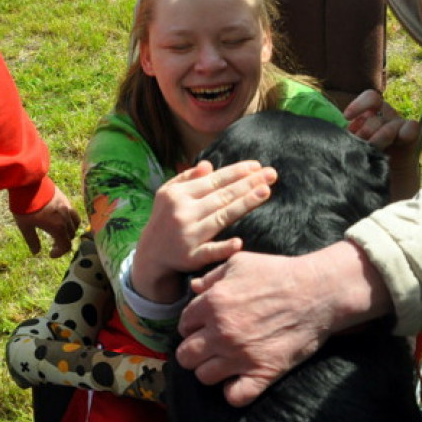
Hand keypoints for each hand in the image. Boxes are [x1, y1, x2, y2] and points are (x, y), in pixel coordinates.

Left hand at [13, 186, 80, 257]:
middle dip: (63, 242)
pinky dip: (70, 219)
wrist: (28, 184)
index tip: (50, 253)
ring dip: (69, 230)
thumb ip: (32, 240)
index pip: (66, 246)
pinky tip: (60, 217)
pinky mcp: (65, 199)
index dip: (59, 253)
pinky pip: (73, 212)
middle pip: (71, 235)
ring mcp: (67, 207)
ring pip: (75, 224)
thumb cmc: (25, 206)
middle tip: (52, 243)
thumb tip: (36, 252)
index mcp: (57, 228)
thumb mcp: (25, 226)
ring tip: (59, 230)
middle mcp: (66, 218)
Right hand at [131, 160, 275, 302]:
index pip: (214, 180)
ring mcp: (188, 235)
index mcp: (178, 194)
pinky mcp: (191, 257)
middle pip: (222, 196)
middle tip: (271, 174)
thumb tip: (209, 165)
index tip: (257, 165)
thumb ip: (187, 177)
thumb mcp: (168, 193)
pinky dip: (223, 247)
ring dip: (245, 204)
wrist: (150, 254)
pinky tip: (239, 242)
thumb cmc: (165, 218)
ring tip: (266, 191)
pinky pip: (210, 251)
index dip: (236, 172)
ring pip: (221, 217)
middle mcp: (183, 212)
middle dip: (248, 183)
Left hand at [176, 240, 390, 406]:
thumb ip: (211, 276)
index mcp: (212, 304)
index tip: (203, 327)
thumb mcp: (239, 263)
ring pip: (204, 377)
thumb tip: (193, 288)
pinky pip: (235, 397)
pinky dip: (233, 392)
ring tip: (223, 362)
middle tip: (209, 346)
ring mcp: (241, 355)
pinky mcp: (264, 372)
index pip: (183, 326)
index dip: (192, 326)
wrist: (318, 291)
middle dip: (193, 351)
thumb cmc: (278, 272)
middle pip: (185, 356)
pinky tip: (239, 379)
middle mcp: (221, 332)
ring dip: (210, 370)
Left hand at [344, 89, 420, 200]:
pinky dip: (406, 132)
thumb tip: (339, 134)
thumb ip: (349, 135)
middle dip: (365, 131)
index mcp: (372, 112)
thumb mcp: (353, 143)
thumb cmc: (363, 154)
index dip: (359, 105)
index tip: (347, 117)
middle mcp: (386, 115)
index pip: (370, 98)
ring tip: (373, 150)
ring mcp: (399, 125)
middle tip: (360, 143)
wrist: (385, 176)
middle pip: (375, 117)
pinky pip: (411, 128)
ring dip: (380, 138)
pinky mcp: (410, 138)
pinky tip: (400, 138)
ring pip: (390, 125)